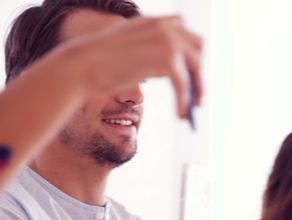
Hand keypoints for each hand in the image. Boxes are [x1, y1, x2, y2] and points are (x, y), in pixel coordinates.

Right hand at [68, 15, 201, 118]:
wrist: (82, 66)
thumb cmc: (100, 64)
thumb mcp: (130, 51)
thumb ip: (151, 53)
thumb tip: (175, 69)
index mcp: (153, 21)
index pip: (183, 29)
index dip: (190, 50)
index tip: (191, 70)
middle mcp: (164, 26)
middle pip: (198, 46)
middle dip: (198, 69)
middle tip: (197, 93)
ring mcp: (167, 40)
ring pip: (196, 66)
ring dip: (197, 87)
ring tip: (193, 108)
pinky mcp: (167, 58)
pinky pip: (184, 84)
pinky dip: (184, 101)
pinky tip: (181, 115)